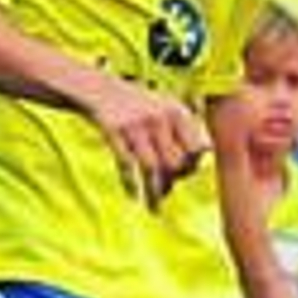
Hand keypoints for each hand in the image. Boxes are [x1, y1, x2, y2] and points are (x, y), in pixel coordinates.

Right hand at [83, 75, 209, 205]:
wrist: (101, 90)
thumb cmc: (139, 107)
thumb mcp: (166, 109)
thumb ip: (185, 131)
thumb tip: (197, 167)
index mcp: (177, 112)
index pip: (196, 149)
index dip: (192, 167)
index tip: (183, 176)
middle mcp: (159, 117)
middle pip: (175, 162)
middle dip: (172, 181)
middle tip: (166, 192)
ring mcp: (136, 124)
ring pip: (152, 168)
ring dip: (154, 192)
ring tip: (154, 207)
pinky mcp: (114, 131)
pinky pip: (126, 165)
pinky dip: (131, 184)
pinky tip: (133, 196)